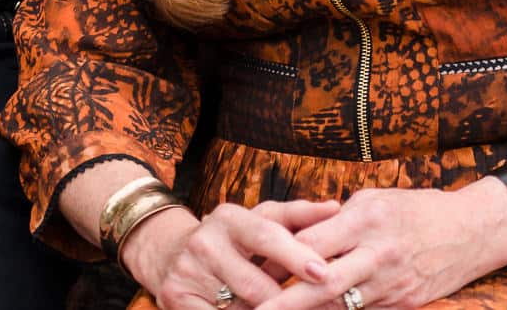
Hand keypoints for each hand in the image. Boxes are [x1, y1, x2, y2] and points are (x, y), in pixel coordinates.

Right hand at [121, 199, 341, 308]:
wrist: (170, 252)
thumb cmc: (233, 238)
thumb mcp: (260, 220)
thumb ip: (298, 216)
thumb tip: (336, 207)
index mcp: (230, 218)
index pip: (267, 235)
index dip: (296, 256)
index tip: (324, 273)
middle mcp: (205, 242)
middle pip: (255, 284)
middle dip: (284, 302)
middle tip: (309, 305)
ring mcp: (187, 272)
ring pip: (239, 309)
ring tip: (281, 307)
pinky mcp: (175, 298)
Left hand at [261, 185, 506, 309]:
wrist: (473, 231)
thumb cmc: (417, 209)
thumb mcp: (376, 199)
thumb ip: (338, 218)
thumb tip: (299, 235)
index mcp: (367, 217)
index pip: (313, 240)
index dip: (280, 255)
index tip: (250, 265)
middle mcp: (378, 251)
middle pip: (322, 283)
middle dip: (285, 302)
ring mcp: (392, 282)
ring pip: (341, 305)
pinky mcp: (404, 303)